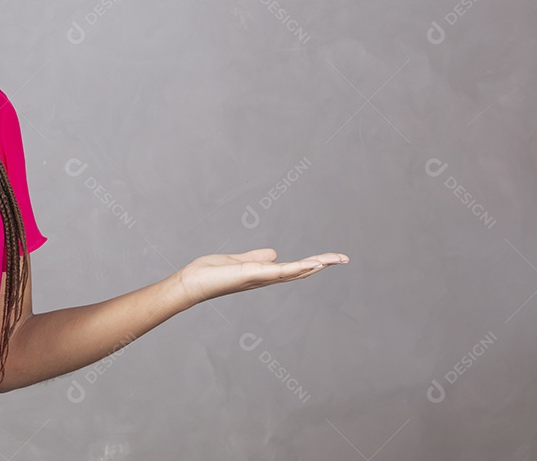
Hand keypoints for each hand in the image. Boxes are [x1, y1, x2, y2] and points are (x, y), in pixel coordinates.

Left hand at [176, 248, 347, 308]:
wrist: (192, 283)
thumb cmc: (210, 273)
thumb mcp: (238, 260)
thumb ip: (256, 257)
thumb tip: (274, 253)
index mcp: (263, 274)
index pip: (293, 269)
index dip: (312, 264)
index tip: (330, 258)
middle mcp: (266, 278)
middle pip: (300, 272)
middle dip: (322, 265)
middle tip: (344, 258)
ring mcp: (261, 278)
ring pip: (294, 271)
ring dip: (316, 264)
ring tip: (336, 259)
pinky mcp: (253, 274)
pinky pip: (280, 271)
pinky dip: (298, 267)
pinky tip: (312, 263)